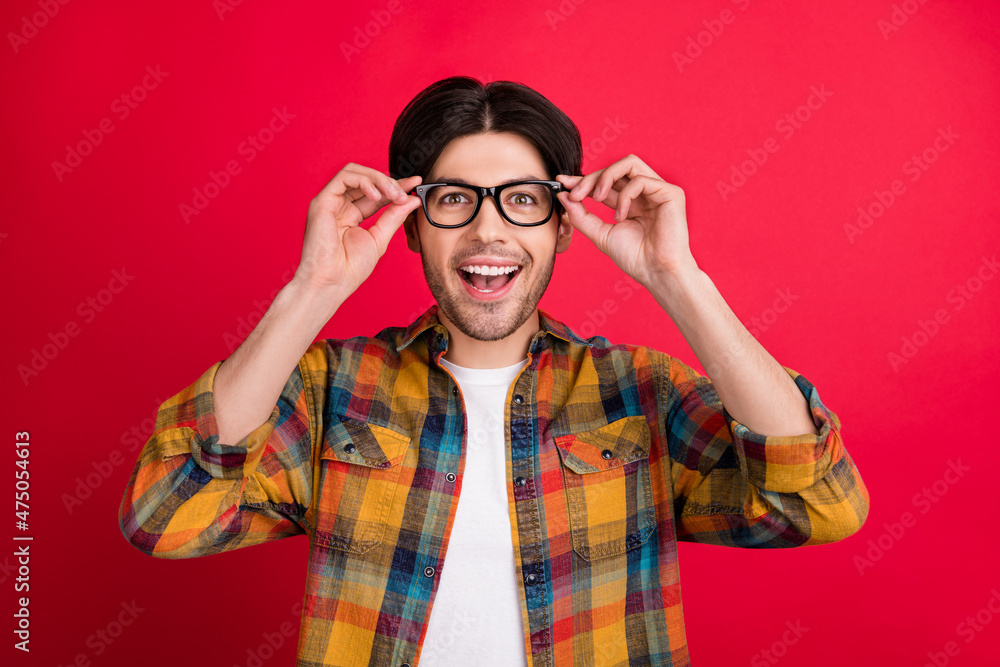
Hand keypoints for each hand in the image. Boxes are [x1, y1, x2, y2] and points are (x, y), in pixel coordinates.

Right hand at [294, 164, 421, 294]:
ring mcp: (330, 202)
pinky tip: (377, 195)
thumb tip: (412, 200)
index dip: (396, 186)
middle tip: (405, 194)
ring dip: (379, 179)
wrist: (332, 282)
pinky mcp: (322, 201)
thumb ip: (394, 217)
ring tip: (394, 195)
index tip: (416, 183)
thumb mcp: (379, 238)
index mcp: (352, 214)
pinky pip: (344, 177)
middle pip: (366, 179)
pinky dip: (364, 181)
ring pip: (355, 172)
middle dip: (390, 182)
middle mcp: (340, 205)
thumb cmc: (350, 268)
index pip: (377, 193)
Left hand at [556, 155, 697, 287]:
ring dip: (605, 177)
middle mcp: (645, 193)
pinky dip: (624, 196)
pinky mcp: (671, 193)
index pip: (605, 182)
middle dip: (591, 178)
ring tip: (596, 198)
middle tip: (575, 194)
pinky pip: (640, 180)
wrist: (656, 272)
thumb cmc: (634, 258)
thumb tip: (563, 195)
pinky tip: (621, 216)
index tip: (562, 182)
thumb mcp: (600, 234)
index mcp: (630, 202)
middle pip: (614, 168)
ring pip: (628, 163)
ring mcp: (658, 191)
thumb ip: (582, 216)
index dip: (583, 180)